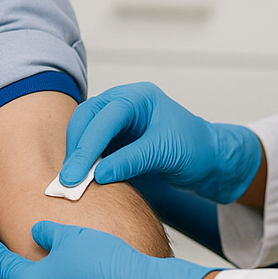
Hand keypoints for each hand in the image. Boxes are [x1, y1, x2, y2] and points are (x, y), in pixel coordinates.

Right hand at [58, 83, 260, 204]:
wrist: (210, 160)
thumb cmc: (195, 149)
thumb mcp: (164, 154)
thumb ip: (130, 161)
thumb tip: (97, 175)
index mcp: (138, 97)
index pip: (104, 118)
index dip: (86, 146)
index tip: (74, 173)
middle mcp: (124, 102)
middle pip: (87, 118)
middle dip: (76, 148)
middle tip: (67, 180)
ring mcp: (118, 118)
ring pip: (85, 129)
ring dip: (77, 153)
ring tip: (71, 181)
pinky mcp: (115, 136)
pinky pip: (92, 143)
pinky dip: (84, 158)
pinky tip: (82, 176)